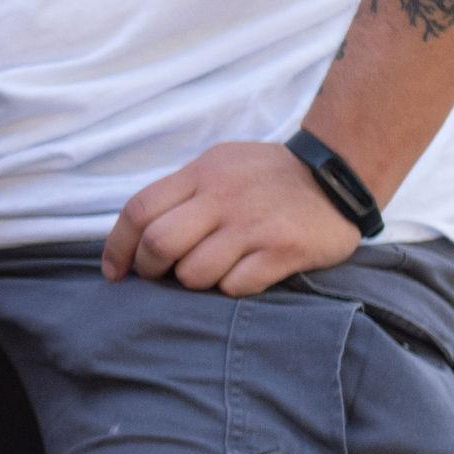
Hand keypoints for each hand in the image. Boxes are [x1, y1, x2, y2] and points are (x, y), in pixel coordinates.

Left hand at [102, 142, 366, 296]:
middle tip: (161, 277)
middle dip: (151, 271)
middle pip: (159, 245)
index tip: (115, 271)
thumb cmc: (268, 177)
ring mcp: (253, 225)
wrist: (338, 175)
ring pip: (194, 273)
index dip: (117, 247)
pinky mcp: (282, 250)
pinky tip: (246, 274)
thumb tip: (139, 235)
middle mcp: (223, 197)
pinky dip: (232, 288)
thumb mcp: (221, 165)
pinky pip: (236, 286)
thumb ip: (185, 193)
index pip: (139, 209)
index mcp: (201, 173)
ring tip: (213, 271)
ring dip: (195, 282)